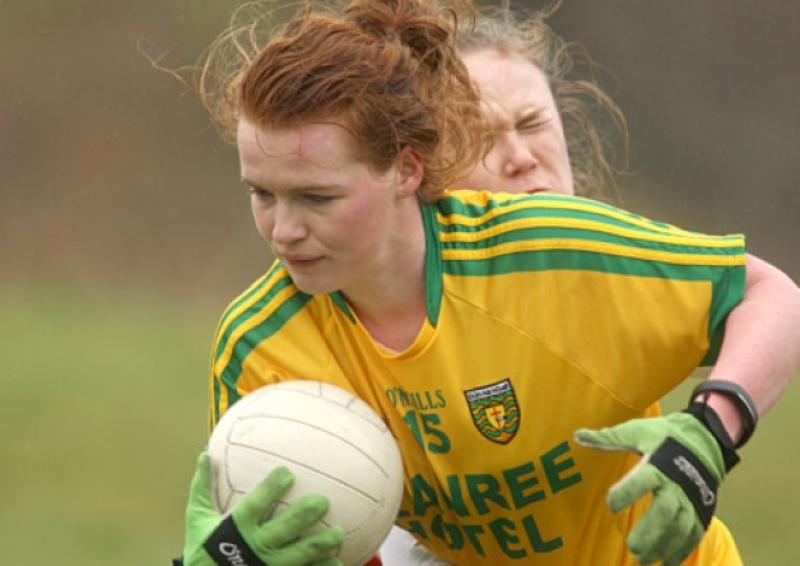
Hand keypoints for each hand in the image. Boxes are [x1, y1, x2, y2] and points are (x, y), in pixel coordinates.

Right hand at [182, 453, 344, 565]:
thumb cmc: (204, 549)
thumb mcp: (197, 519)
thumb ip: (202, 487)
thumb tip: (204, 454)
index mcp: (236, 528)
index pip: (256, 504)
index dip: (271, 488)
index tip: (287, 472)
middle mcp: (254, 547)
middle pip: (285, 528)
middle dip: (306, 514)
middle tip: (323, 501)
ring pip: (301, 555)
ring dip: (322, 544)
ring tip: (339, 533)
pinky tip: (338, 559)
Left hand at [574, 413, 725, 565]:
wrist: (705, 438)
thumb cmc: (664, 435)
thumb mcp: (635, 432)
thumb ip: (607, 439)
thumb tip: (577, 435)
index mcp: (658, 463)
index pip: (642, 480)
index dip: (626, 492)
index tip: (611, 504)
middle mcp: (677, 484)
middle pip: (665, 511)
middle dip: (650, 532)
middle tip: (632, 548)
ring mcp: (692, 499)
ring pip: (680, 527)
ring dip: (664, 546)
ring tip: (643, 558)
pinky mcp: (702, 509)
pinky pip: (694, 533)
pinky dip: (682, 549)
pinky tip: (667, 562)